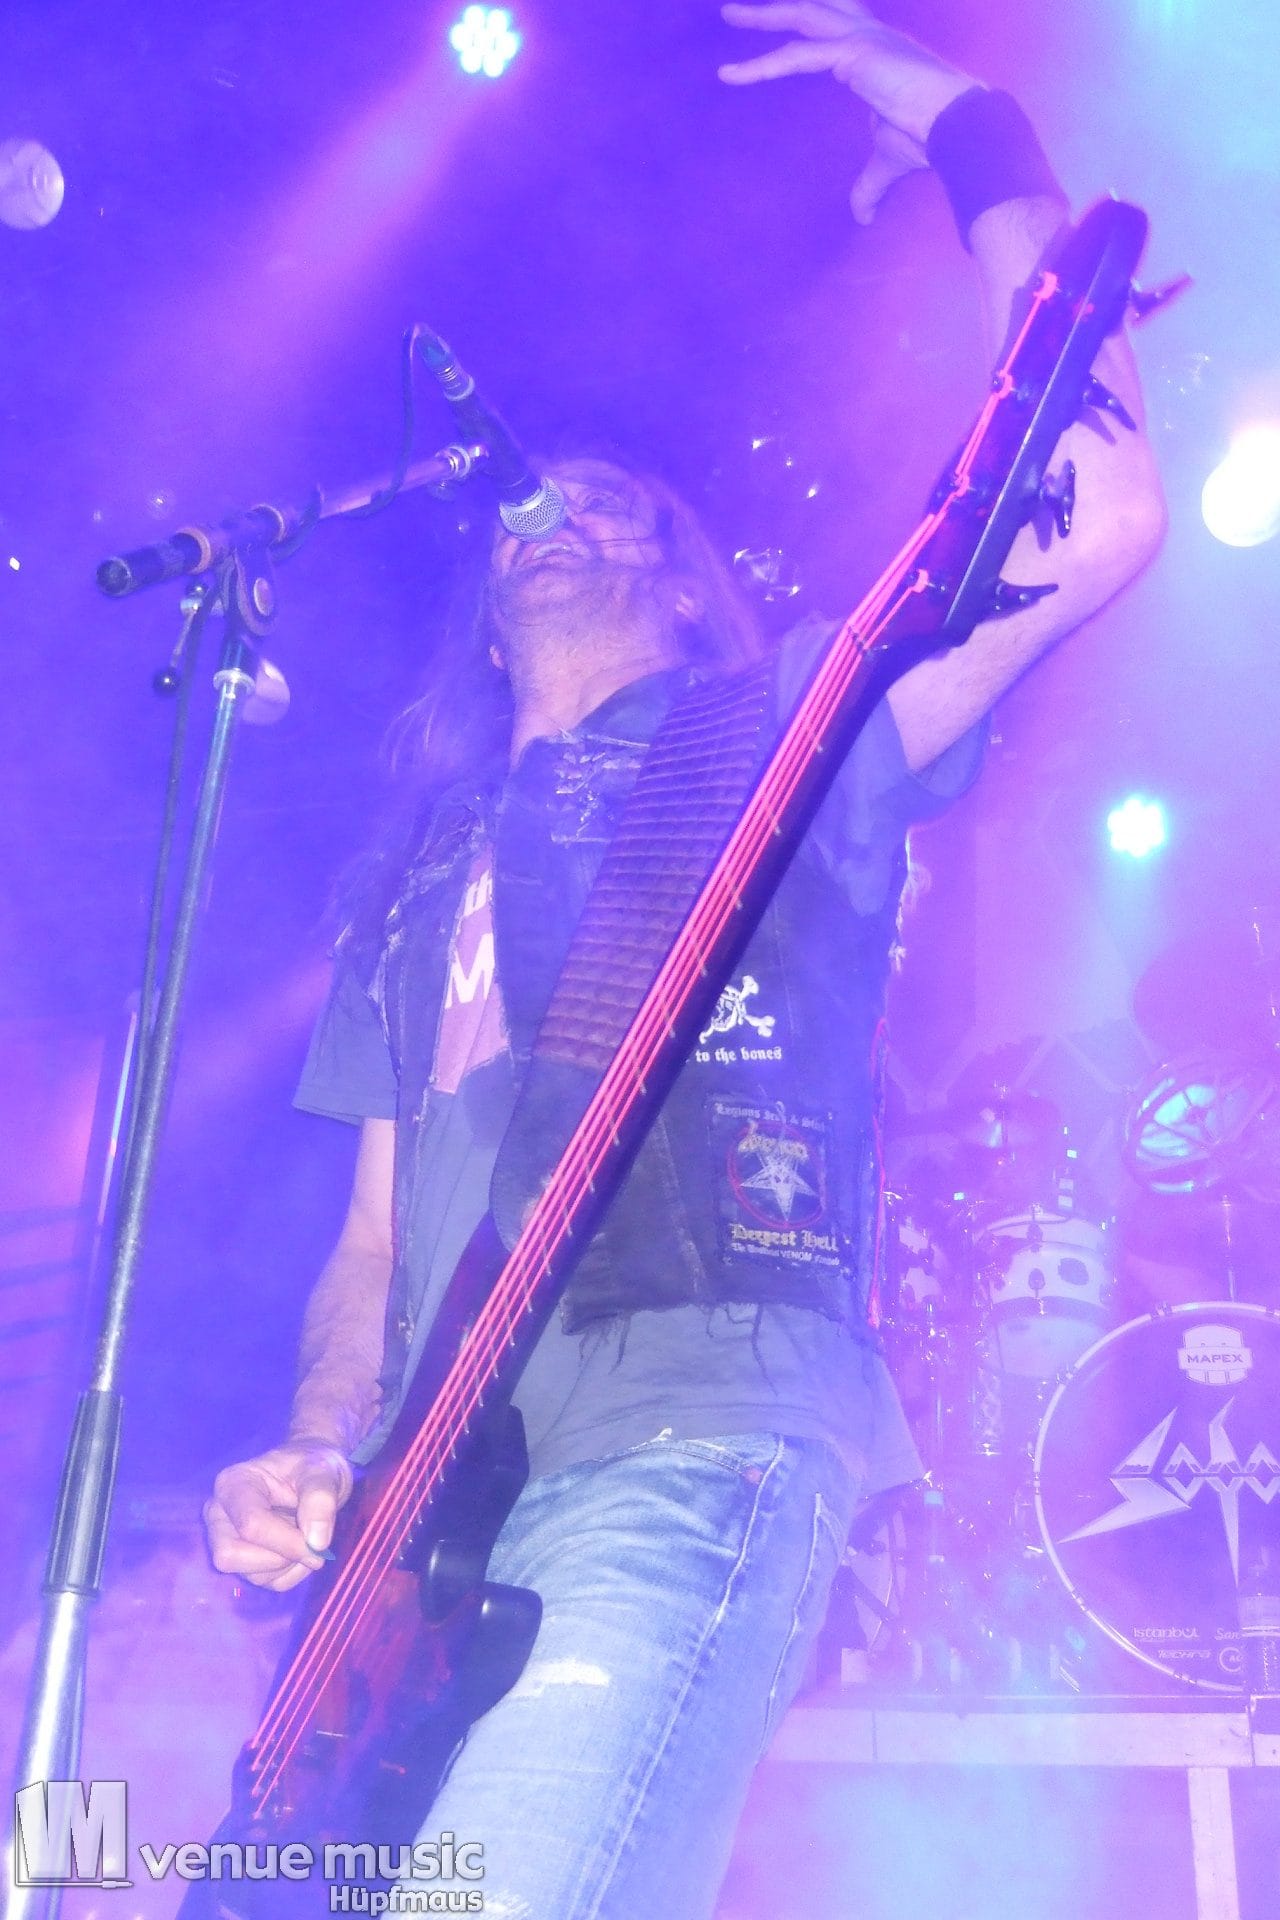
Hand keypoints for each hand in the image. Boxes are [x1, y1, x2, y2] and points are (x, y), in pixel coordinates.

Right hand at [203, 1441, 353, 1592]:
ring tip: (307, 1533)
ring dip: (290, 1564)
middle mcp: (220, 1515)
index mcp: (233, 1484)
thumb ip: (320, 1499)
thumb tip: (316, 1542)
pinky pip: (268, 1583)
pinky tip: (301, 1547)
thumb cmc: (315, 1466)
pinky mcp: (245, 1561)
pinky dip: (293, 1572)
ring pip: (252, 1575)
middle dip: (278, 1557)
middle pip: (229, 1556)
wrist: (317, 1473)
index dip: (286, 1541)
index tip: (319, 1544)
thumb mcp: (325, 1471)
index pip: (249, 1525)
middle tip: (310, 1542)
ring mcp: (228, 1540)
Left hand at [718, 2, 976, 221]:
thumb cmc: (930, 138)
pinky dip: (763, 65)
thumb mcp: (888, 161)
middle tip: (733, 11)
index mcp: (875, 50)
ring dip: (762, 15)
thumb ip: (869, 184)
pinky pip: (798, 54)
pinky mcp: (857, 52)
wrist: (959, 128)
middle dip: (775, 7)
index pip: (830, 30)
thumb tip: (861, 216)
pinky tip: (732, 74)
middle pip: (814, 7)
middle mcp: (869, 34)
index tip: (771, 37)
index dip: (801, 33)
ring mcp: (863, 38)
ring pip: (802, 15)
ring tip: (727, 12)